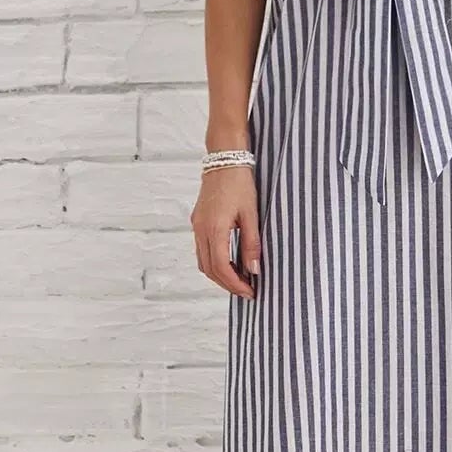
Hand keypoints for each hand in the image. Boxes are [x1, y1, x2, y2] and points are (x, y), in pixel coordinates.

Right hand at [191, 165, 260, 299]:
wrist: (224, 159)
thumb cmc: (240, 183)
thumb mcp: (251, 214)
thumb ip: (252, 244)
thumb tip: (254, 270)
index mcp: (214, 229)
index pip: (221, 267)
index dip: (235, 284)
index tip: (250, 292)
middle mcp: (201, 230)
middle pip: (209, 269)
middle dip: (227, 284)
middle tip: (247, 291)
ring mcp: (197, 226)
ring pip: (203, 261)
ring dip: (220, 274)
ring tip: (240, 279)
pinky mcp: (198, 221)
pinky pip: (202, 249)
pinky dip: (215, 261)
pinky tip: (231, 262)